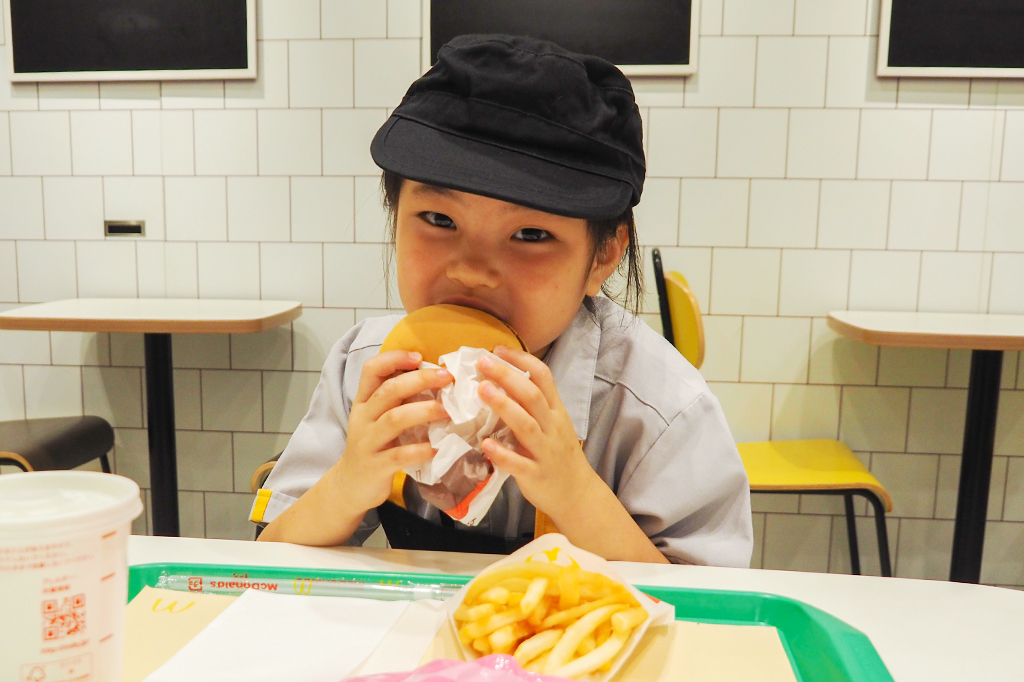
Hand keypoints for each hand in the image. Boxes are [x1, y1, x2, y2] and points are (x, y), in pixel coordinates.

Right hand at [331, 350, 452, 512]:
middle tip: (446, 378)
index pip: (371, 369)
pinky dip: (420, 450)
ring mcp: (368, 442)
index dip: (394, 358)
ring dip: (424, 411)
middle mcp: (363, 418)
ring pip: (394, 419)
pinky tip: (437, 448)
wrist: (349, 486)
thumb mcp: (376, 418)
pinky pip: (399, 455)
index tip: (419, 356)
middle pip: (389, 391)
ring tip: (447, 411)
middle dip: (419, 380)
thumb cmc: (373, 445)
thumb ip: (396, 399)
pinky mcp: (376, 466)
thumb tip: (434, 378)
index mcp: (364, 402)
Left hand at [476, 346, 601, 522]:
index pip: (543, 376)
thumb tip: (500, 379)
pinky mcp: (535, 475)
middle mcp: (552, 427)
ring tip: (482, 390)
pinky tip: (485, 444)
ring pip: (526, 425)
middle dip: (507, 376)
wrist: (577, 493)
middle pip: (532, 396)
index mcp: (555, 411)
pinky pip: (519, 464)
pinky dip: (502, 454)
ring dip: (504, 406)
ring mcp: (545, 451)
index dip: (521, 360)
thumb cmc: (558, 453)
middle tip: (482, 362)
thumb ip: (532, 404)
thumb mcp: (552, 423)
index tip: (497, 349)